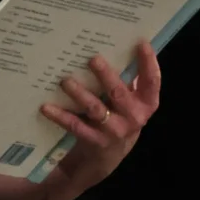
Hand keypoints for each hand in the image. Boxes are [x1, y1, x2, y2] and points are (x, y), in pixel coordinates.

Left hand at [40, 41, 161, 181]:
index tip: (141, 43)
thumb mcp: (130, 102)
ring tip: (65, 81)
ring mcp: (114, 131)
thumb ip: (127, 80)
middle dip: (105, 75)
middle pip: (119, 93)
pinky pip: (76, 126)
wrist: (108, 157)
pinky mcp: (95, 141)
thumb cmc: (119, 117)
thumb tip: (116, 44)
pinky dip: (60, 116)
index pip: (152, 81)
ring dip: (79, 94)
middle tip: (92, 59)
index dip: (149, 62)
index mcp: (146, 104)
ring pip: (96, 109)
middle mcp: (134, 118)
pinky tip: (46, 107)